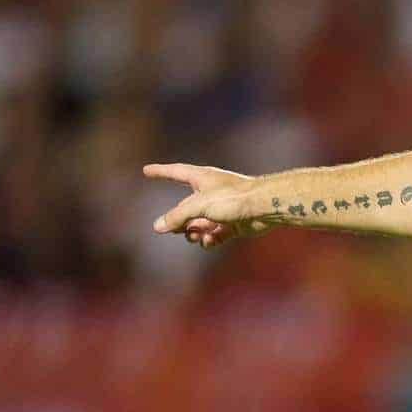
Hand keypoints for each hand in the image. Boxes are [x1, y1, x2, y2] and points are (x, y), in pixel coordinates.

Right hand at [144, 162, 270, 248]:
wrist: (265, 207)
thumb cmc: (233, 198)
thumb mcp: (199, 205)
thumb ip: (177, 216)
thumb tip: (157, 227)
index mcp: (201, 178)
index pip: (175, 172)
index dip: (161, 172)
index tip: (146, 171)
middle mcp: (211, 192)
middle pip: (185, 207)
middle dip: (178, 220)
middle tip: (174, 229)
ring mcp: (222, 209)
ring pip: (199, 223)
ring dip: (193, 232)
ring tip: (194, 235)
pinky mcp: (233, 224)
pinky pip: (214, 234)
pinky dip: (209, 239)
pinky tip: (208, 240)